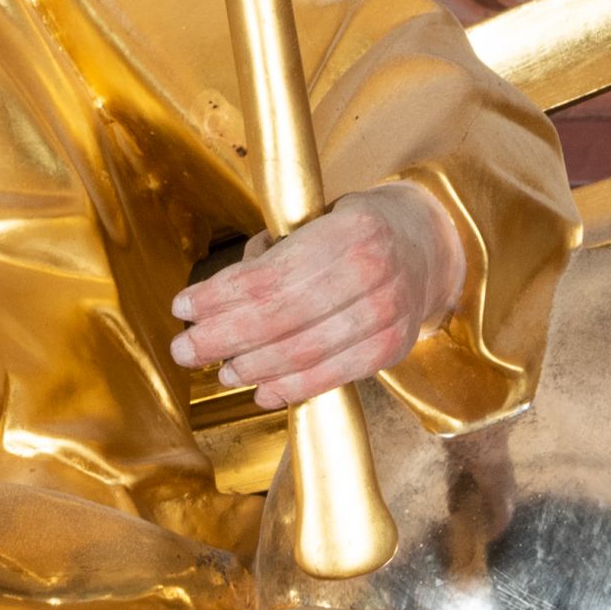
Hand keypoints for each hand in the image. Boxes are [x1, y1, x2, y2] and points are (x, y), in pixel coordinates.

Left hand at [170, 182, 466, 406]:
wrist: (429, 245)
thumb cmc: (356, 230)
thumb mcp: (317, 218)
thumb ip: (270, 254)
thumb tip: (212, 300)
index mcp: (351, 231)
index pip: (270, 276)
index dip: (219, 296)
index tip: (182, 306)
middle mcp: (374, 273)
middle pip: (280, 318)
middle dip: (222, 337)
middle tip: (184, 349)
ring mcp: (388, 315)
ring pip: (303, 352)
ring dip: (252, 367)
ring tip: (221, 370)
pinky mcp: (391, 349)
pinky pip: (330, 376)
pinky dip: (290, 388)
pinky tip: (259, 391)